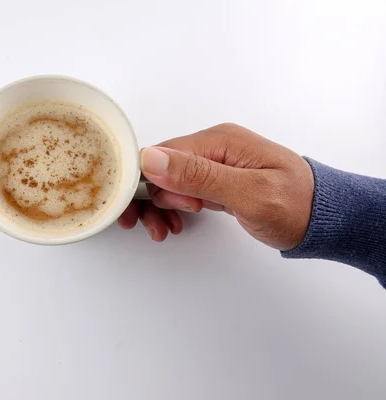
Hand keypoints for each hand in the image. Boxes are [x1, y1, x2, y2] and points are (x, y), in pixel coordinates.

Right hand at [118, 123, 313, 250]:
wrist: (326, 217)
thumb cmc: (297, 206)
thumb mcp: (248, 194)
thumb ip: (199, 175)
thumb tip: (152, 158)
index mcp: (219, 141)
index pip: (161, 154)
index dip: (145, 184)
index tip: (142, 212)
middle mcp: (214, 146)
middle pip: (159, 166)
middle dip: (150, 198)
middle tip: (156, 228)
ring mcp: (216, 161)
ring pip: (168, 179)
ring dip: (160, 205)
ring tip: (166, 230)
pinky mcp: (218, 177)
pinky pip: (184, 187)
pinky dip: (175, 205)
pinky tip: (178, 221)